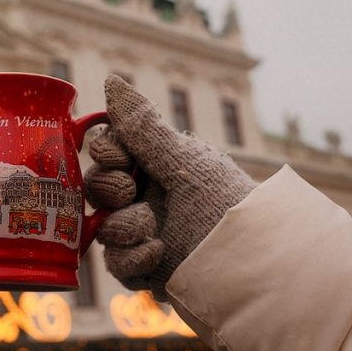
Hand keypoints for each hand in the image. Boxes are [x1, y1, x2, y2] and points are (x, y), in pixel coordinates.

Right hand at [85, 75, 255, 299]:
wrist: (255, 261)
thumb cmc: (226, 202)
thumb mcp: (181, 159)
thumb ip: (140, 125)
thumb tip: (110, 80)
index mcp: (156, 164)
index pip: (108, 151)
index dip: (106, 153)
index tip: (120, 158)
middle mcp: (147, 196)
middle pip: (97, 188)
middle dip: (109, 189)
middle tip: (129, 193)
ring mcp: (145, 235)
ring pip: (103, 227)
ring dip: (124, 226)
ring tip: (153, 232)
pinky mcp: (147, 270)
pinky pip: (116, 264)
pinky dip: (132, 258)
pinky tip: (157, 253)